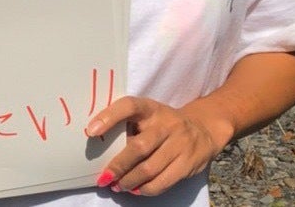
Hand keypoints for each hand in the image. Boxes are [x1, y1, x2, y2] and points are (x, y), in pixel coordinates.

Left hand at [86, 96, 225, 195]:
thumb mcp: (148, 116)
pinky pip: (164, 181)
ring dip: (129, 181)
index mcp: (150, 108)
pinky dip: (146, 189)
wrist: (203, 129)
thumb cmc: (163, 123)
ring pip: (150, 168)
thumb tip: (97, 142)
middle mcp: (166, 123)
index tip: (91, 131)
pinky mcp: (188, 163)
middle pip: (139, 147)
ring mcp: (180, 143)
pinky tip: (135, 190)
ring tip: (117, 186)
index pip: (129, 106)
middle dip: (118, 166)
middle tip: (103, 177)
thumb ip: (127, 125)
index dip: (109, 116)